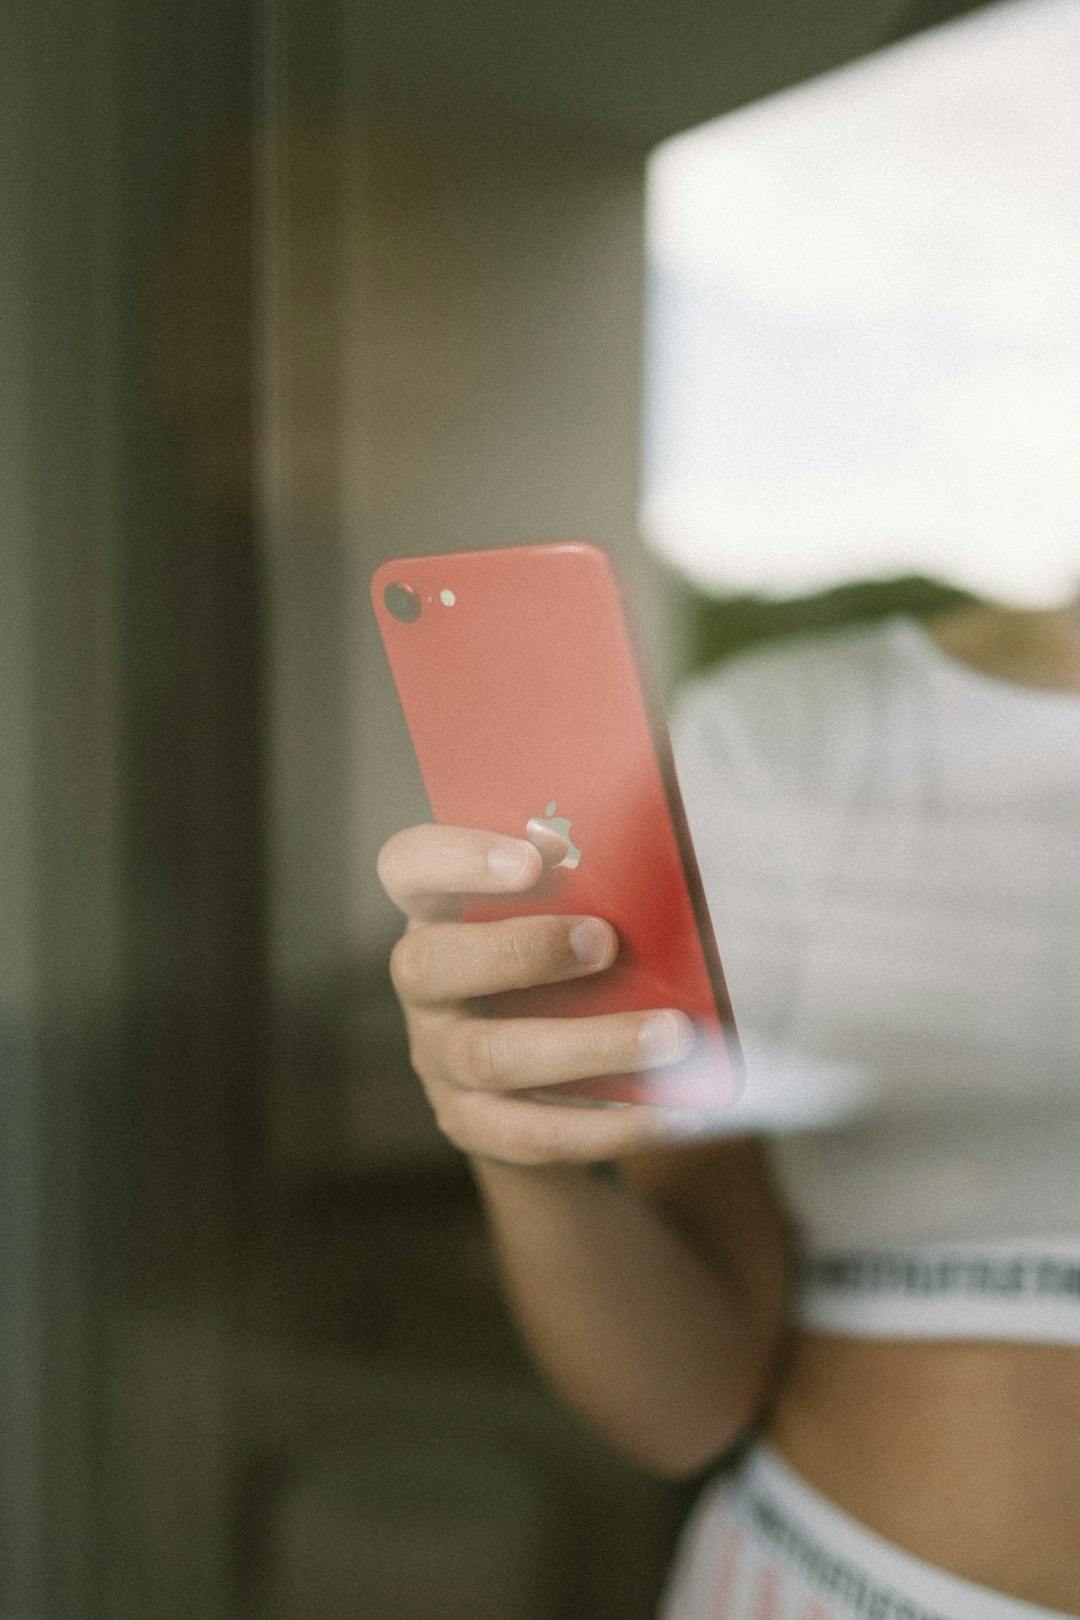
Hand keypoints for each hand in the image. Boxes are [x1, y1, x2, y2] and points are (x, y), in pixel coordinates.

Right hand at [377, 824, 698, 1165]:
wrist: (548, 1085)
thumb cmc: (564, 967)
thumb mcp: (561, 920)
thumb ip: (586, 892)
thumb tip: (654, 875)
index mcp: (436, 912)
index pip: (408, 867)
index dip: (457, 857)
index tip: (533, 856)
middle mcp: (424, 987)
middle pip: (428, 965)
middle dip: (520, 951)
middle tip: (606, 942)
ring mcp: (438, 1061)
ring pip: (488, 1056)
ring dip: (587, 1044)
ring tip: (670, 1035)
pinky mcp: (473, 1125)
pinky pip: (533, 1134)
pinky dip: (611, 1124)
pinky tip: (675, 1111)